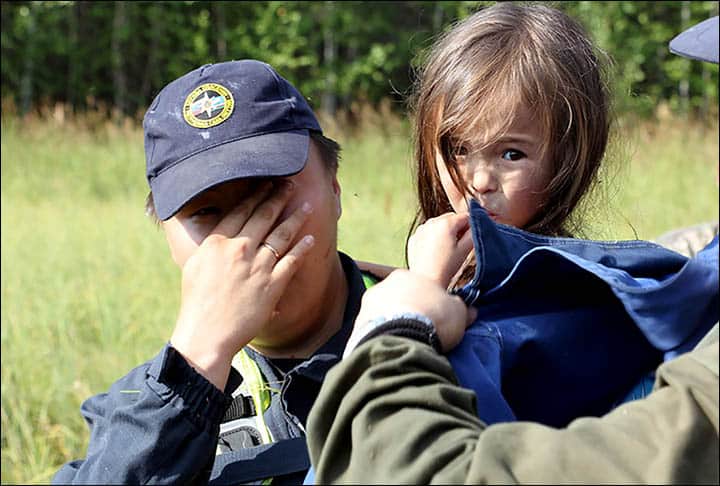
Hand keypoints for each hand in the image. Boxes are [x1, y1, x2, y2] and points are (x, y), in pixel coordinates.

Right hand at [170, 182, 314, 389]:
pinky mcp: (272, 284)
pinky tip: (310, 238)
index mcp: (218, 242)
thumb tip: (222, 236)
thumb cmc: (197, 303)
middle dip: (278, 197)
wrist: (207, 333)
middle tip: (290, 185)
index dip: (257, 195)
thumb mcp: (195, 266)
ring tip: (306, 206)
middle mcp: (239, 249)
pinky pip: (292, 260)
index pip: (241, 211)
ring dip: (295, 217)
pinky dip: (302, 247)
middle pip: (263, 216)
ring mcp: (257, 266)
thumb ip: (212, 247)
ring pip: (282, 234)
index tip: (267, 183)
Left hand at [353, 269, 475, 351]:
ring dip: (391, 325)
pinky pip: (371, 331)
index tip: (433, 317)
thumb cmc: (433, 318)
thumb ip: (461, 308)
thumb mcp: (457, 312)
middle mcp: (383, 285)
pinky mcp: (357, 325)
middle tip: (418, 331)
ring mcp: (367, 305)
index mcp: (407, 275)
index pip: (417, 286)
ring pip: (382, 314)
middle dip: (406, 312)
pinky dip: (380, 338)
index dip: (427, 302)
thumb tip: (471, 310)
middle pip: (397, 298)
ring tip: (404, 343)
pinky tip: (390, 349)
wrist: (400, 336)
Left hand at [408, 212, 473, 287]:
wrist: (426, 281)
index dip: (472, 226)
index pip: (465, 216)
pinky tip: (436, 252)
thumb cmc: (445, 267)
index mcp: (446, 224)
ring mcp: (421, 230)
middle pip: (451, 219)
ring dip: (446, 232)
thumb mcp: (465, 250)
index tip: (472, 236)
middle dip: (458, 228)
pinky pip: (428, 233)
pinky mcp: (414, 238)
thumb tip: (476, 226)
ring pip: (439, 224)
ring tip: (447, 250)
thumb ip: (474, 234)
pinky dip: (433, 238)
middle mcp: (431, 222)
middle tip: (461, 244)